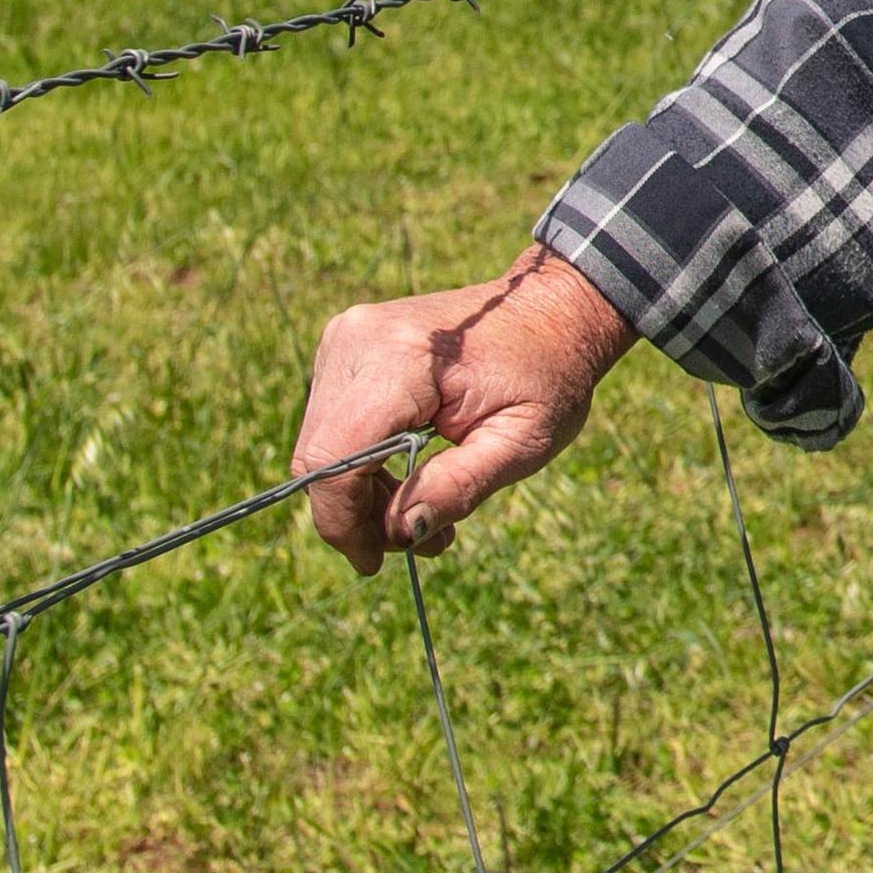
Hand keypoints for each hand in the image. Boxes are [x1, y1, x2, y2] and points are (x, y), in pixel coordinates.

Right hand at [296, 246, 644, 573]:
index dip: (344, 520)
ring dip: (360, 493)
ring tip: (426, 515)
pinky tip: (408, 479)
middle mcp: (356, 340)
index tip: (374, 562)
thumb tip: (398, 534)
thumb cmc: (548, 373)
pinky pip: (333, 424)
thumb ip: (457, 488)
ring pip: (321, 445)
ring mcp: (345, 339)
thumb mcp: (520, 442)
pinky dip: (361, 464)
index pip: (336, 455)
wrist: (551, 310)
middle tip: (420, 541)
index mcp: (399, 357)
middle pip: (320, 455)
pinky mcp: (346, 348)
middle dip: (357, 514)